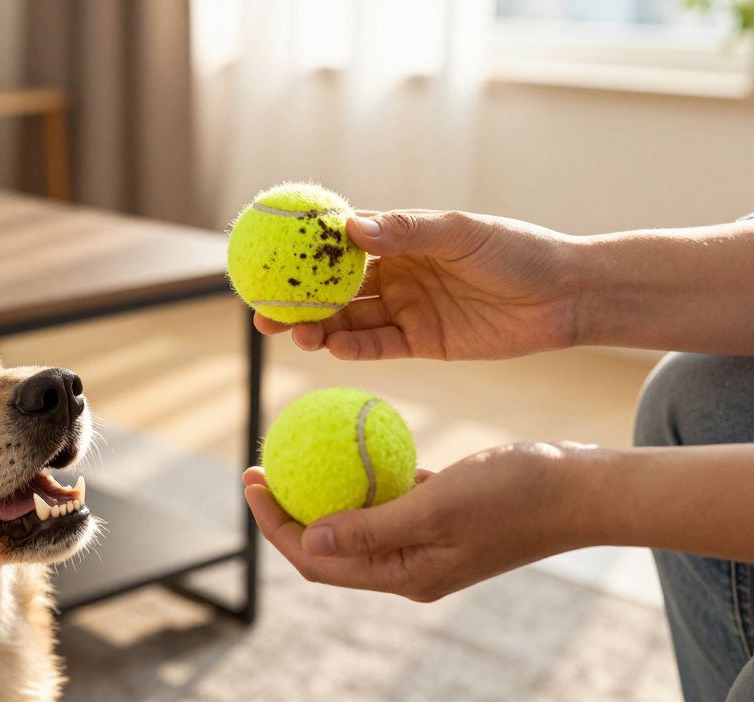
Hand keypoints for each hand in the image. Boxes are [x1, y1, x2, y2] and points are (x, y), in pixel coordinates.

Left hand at [242, 442, 598, 600]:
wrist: (585, 489)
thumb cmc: (516, 496)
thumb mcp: (437, 507)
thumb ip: (372, 528)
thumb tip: (310, 540)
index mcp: (405, 575)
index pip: (318, 562)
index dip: (275, 526)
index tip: (250, 481)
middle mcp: (411, 564)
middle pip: (329, 544)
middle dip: (287, 510)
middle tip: (258, 466)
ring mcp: (428, 539)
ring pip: (357, 517)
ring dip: (322, 490)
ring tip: (291, 452)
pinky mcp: (444, 513)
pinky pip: (390, 494)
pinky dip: (365, 473)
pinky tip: (347, 439)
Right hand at [254, 210, 579, 359]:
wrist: (566, 296)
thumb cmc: (517, 250)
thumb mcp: (461, 233)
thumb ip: (406, 232)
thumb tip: (349, 226)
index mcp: (399, 238)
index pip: (338, 242)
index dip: (299, 249)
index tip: (263, 254)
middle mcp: (395, 273)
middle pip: (332, 288)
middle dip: (294, 299)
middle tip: (261, 308)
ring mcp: (405, 309)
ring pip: (349, 320)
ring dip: (318, 327)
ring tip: (292, 333)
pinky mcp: (421, 343)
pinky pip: (378, 347)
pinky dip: (353, 349)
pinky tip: (332, 348)